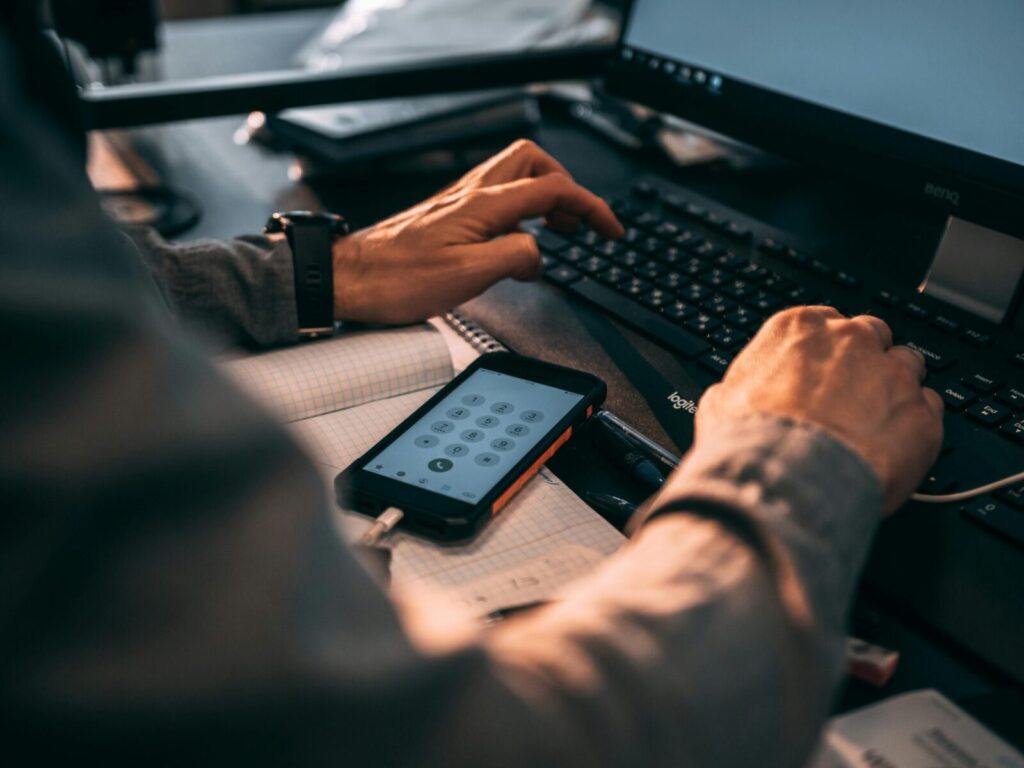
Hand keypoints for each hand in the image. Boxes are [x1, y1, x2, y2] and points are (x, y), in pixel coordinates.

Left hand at [330, 140, 622, 323]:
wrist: (352, 278)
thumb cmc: (396, 280)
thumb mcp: (468, 277)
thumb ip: (515, 258)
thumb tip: (537, 256)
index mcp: (483, 205)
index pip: (553, 188)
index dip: (591, 206)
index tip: (609, 228)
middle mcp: (471, 194)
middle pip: (534, 161)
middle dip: (567, 186)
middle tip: (578, 221)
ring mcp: (458, 201)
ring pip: (515, 176)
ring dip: (544, 197)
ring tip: (556, 231)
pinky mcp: (447, 215)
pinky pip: (496, 198)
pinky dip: (519, 213)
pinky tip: (515, 241)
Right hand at [688, 307, 943, 512]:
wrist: (785, 477)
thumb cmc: (750, 440)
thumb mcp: (718, 403)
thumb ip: (737, 388)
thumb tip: (729, 397)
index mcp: (799, 327)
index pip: (826, 322)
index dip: (826, 351)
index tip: (822, 370)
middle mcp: (851, 339)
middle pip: (873, 335)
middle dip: (865, 360)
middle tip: (851, 395)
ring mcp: (892, 373)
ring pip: (909, 364)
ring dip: (897, 387)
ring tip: (877, 423)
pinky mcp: (922, 413)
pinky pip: (931, 409)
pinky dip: (916, 425)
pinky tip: (894, 446)